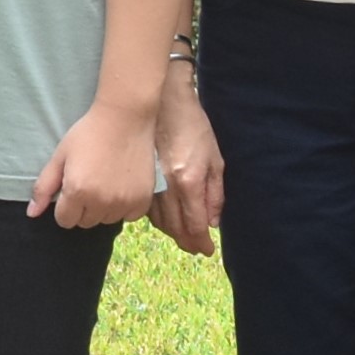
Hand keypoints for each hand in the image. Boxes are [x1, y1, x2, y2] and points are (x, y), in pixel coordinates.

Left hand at [32, 103, 159, 230]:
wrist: (125, 119)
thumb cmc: (88, 135)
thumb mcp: (60, 157)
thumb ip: (44, 187)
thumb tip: (31, 214)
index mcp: (78, 191)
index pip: (64, 220)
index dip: (64, 206)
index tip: (71, 188)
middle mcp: (102, 202)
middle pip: (85, 222)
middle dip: (82, 207)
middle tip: (88, 181)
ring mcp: (124, 203)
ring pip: (106, 220)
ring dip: (103, 208)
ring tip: (105, 181)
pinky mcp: (142, 201)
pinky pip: (128, 216)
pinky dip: (124, 206)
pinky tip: (121, 185)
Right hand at [152, 72, 223, 256]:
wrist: (164, 102)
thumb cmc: (194, 126)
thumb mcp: (215, 159)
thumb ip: (215, 193)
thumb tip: (213, 221)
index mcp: (188, 181)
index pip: (195, 224)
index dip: (202, 242)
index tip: (208, 251)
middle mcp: (166, 187)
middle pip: (175, 228)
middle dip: (187, 242)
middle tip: (196, 249)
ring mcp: (150, 183)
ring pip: (159, 221)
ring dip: (172, 233)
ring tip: (183, 237)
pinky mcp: (139, 178)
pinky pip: (147, 208)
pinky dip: (158, 220)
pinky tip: (165, 220)